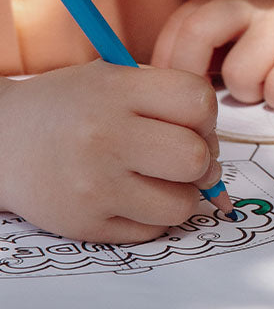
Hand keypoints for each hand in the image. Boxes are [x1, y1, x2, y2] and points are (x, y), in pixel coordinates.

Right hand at [0, 62, 221, 242]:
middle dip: (201, 160)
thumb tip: (218, 157)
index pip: (199, 102)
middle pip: (196, 158)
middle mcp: (105, 137)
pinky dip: (153, 216)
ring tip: (158, 179)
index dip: (206, 116)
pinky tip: (131, 196)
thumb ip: (168, 101)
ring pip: (181, 204)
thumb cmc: (72, 107)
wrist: (2, 141)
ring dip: (182, 194)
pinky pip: (153, 230)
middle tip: (183, 157)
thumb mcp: (114, 78)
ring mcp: (94, 185)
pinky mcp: (86, 225)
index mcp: (117, 91)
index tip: (192, 122)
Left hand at [152, 0, 273, 109]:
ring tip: (261, 87)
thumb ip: (207, 43)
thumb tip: (161, 81)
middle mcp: (258, 0)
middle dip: (189, 76)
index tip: (173, 92)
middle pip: (198, 31)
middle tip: (198, 104)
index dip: (168, 64)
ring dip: (246, 93)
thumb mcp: (242, 28)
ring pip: (239, 73)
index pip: (181, 23)